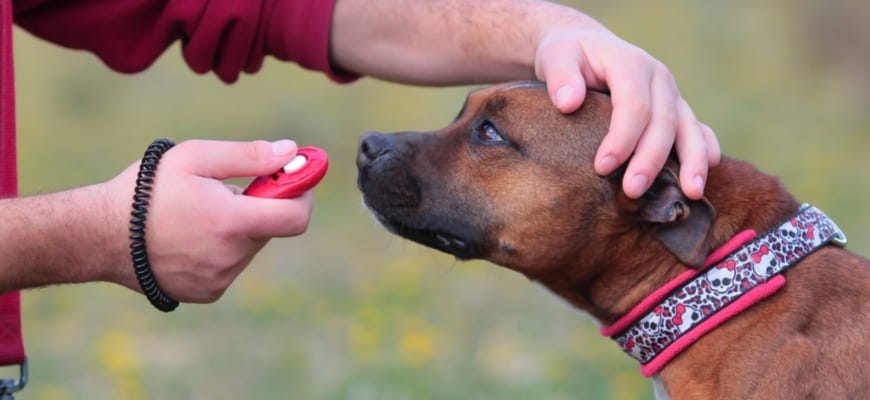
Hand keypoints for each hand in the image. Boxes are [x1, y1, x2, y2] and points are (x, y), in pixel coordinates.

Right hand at [105, 139, 312, 302]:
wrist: (100, 236)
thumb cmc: (147, 190)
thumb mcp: (196, 158)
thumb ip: (249, 155)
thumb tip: (293, 152)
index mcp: (233, 222)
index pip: (297, 217)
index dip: (302, 194)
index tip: (295, 178)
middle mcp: (231, 256)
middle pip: (270, 228)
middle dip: (260, 206)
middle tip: (225, 191)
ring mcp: (220, 279)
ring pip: (249, 246)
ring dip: (238, 228)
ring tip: (197, 215)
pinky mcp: (208, 293)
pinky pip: (231, 265)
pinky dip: (222, 249)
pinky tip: (189, 238)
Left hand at [534, 27, 720, 199]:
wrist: (586, 47)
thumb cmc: (568, 56)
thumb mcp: (556, 57)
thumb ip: (560, 76)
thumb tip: (568, 102)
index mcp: (631, 64)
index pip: (633, 106)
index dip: (621, 139)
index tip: (602, 167)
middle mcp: (659, 78)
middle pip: (663, 122)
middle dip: (650, 160)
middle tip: (633, 191)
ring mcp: (671, 94)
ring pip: (689, 128)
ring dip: (693, 161)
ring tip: (691, 193)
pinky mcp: (676, 109)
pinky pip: (698, 128)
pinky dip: (705, 148)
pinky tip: (710, 169)